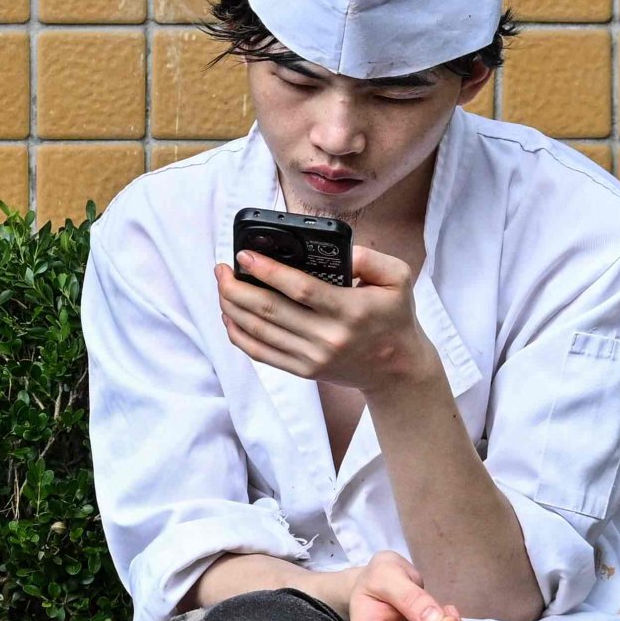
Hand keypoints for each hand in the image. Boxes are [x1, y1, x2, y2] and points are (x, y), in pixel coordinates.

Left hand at [218, 244, 441, 397]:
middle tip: (222, 268)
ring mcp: (312, 357)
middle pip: (269, 311)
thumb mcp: (398, 278)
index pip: (300, 289)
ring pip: (259, 332)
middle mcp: (328, 337)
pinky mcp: (303, 370)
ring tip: (222, 285)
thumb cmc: (394, 317)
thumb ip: (370, 258)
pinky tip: (228, 316)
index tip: (244, 255)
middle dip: (236, 288)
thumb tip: (339, 251)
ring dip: (232, 307)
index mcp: (351, 310)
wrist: (396, 368)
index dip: (267, 271)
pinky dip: (238, 335)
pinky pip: (261, 353)